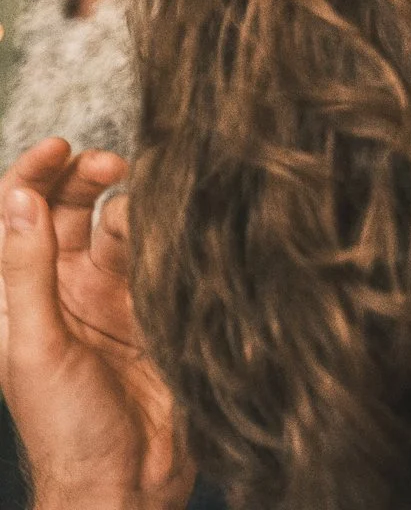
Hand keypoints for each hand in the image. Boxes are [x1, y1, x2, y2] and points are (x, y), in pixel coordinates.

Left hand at [0, 141, 187, 509]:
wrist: (126, 484)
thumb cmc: (66, 430)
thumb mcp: (36, 346)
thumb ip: (27, 271)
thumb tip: (19, 200)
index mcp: (21, 300)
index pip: (19, 219)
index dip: (33, 177)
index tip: (60, 146)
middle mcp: (65, 292)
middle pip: (71, 213)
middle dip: (87, 179)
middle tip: (113, 164)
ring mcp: (114, 299)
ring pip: (120, 227)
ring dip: (132, 203)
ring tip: (150, 192)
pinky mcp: (158, 310)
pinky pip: (162, 255)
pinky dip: (170, 231)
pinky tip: (179, 220)